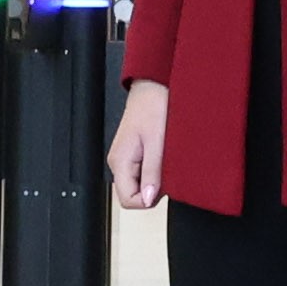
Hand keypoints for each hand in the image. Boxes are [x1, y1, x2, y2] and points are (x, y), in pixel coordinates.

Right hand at [106, 78, 170, 209]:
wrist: (154, 86)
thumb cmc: (154, 106)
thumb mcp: (157, 142)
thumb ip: (152, 172)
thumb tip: (148, 199)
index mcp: (120, 161)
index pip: (128, 200)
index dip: (148, 199)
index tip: (164, 185)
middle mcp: (119, 162)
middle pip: (133, 194)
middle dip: (153, 189)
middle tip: (167, 169)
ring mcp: (125, 158)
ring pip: (140, 184)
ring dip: (156, 178)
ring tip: (165, 158)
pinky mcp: (134, 153)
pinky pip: (143, 172)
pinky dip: (156, 169)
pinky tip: (163, 155)